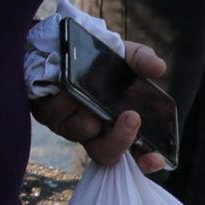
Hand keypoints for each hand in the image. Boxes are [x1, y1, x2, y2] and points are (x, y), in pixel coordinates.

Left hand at [29, 41, 169, 172]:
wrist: (60, 42)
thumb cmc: (98, 56)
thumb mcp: (123, 54)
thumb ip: (141, 60)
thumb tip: (159, 67)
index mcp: (117, 125)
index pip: (135, 156)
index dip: (145, 162)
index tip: (155, 158)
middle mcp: (93, 132)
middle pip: (107, 154)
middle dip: (120, 139)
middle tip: (131, 117)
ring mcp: (69, 126)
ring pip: (81, 131)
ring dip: (87, 110)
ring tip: (86, 86)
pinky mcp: (45, 115)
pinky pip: (56, 115)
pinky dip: (63, 99)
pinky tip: (63, 84)